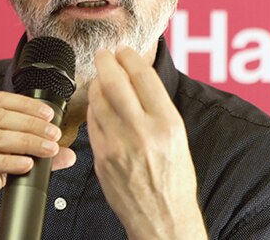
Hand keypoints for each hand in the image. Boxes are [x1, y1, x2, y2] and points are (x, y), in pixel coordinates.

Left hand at [87, 47, 206, 239]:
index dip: (130, 57)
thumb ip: (157, 109)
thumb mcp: (177, 139)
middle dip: (106, 61)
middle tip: (103, 53)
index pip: (143, 76)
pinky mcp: (101, 157)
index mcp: (168, 124)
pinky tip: (97, 105)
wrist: (162, 218)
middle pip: (115, 81)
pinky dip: (93, 108)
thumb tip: (137, 78)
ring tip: (100, 79)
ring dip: (97, 83)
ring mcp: (118, 144)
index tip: (124, 50)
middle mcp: (143, 131)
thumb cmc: (173, 180)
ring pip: (98, 100)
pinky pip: (92, 122)